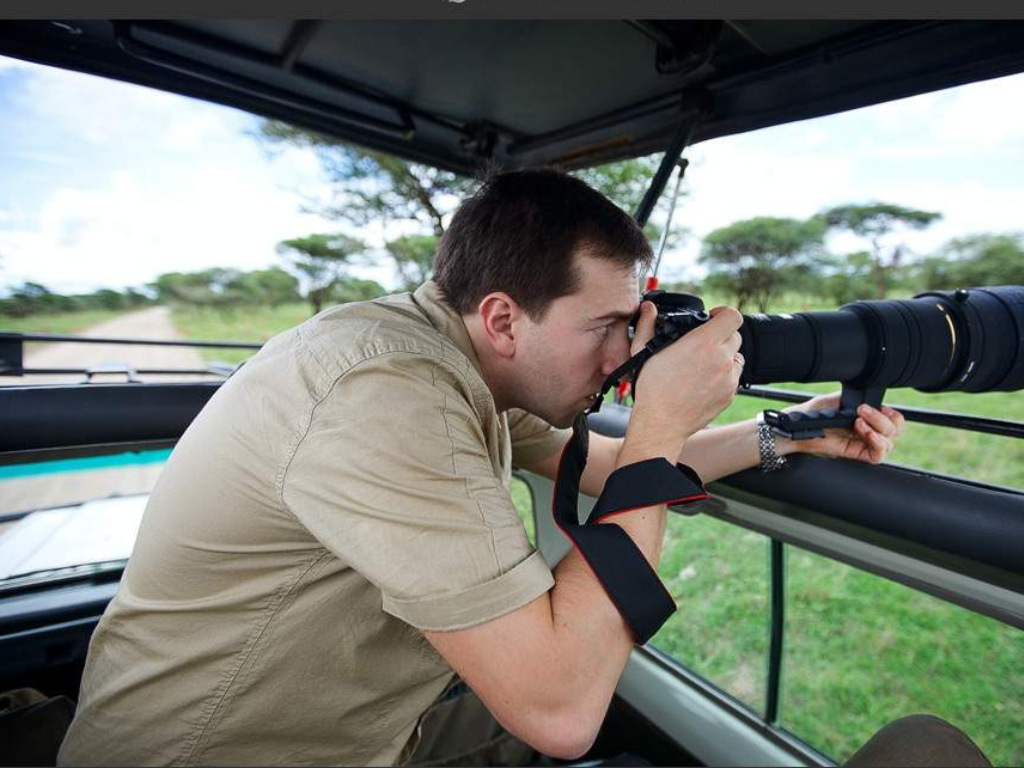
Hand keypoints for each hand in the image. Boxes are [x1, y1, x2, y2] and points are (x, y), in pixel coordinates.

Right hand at [628, 302, 743, 447]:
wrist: (661, 423)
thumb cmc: (652, 389)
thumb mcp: (643, 351)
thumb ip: (647, 324)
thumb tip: (648, 309)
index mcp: (703, 343)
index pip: (732, 316)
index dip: (724, 312)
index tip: (713, 317)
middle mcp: (720, 359)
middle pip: (735, 336)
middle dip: (721, 335)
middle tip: (703, 343)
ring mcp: (728, 379)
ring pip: (736, 357)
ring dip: (724, 356)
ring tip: (704, 364)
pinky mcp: (729, 395)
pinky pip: (733, 377)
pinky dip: (723, 375)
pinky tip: (704, 381)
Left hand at [779, 392, 905, 464]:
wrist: (799, 426)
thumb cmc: (813, 413)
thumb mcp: (836, 400)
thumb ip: (855, 398)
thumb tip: (869, 399)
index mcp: (867, 417)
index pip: (893, 418)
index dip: (892, 414)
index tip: (880, 407)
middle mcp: (868, 430)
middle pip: (895, 430)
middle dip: (884, 419)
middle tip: (863, 412)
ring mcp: (863, 443)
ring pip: (889, 442)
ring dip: (877, 428)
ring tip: (857, 422)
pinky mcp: (857, 454)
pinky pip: (878, 456)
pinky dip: (877, 444)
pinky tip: (865, 434)